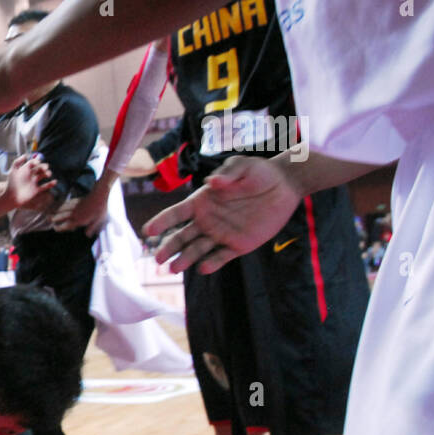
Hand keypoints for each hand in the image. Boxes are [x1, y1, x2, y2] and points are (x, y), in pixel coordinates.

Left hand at [5, 155, 55, 209]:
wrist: (11, 198)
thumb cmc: (11, 184)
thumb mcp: (12, 172)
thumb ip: (17, 162)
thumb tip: (25, 155)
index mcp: (24, 170)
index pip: (32, 163)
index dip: (36, 161)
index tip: (37, 162)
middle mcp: (30, 175)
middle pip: (39, 168)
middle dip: (43, 167)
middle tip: (45, 167)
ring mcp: (33, 182)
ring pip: (43, 175)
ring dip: (47, 173)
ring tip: (48, 174)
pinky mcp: (36, 190)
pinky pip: (45, 186)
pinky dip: (50, 184)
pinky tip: (55, 181)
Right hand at [52, 179, 109, 234]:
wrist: (99, 195)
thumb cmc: (100, 209)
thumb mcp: (98, 221)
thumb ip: (91, 228)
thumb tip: (87, 235)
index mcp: (79, 220)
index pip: (66, 225)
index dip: (60, 227)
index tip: (55, 228)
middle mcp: (75, 213)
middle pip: (62, 216)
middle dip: (55, 218)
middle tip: (48, 219)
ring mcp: (75, 206)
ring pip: (63, 208)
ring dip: (57, 210)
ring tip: (51, 211)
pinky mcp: (78, 200)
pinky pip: (68, 202)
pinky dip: (63, 204)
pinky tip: (62, 204)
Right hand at [143, 156, 300, 273]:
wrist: (285, 186)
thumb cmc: (259, 172)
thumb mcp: (243, 166)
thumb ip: (228, 174)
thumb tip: (211, 182)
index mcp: (202, 202)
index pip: (176, 214)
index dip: (161, 222)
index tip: (148, 231)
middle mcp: (207, 221)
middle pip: (181, 237)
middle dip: (168, 248)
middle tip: (158, 259)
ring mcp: (222, 234)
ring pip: (197, 250)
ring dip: (185, 259)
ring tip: (174, 268)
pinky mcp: (239, 246)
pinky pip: (222, 257)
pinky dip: (212, 264)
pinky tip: (203, 268)